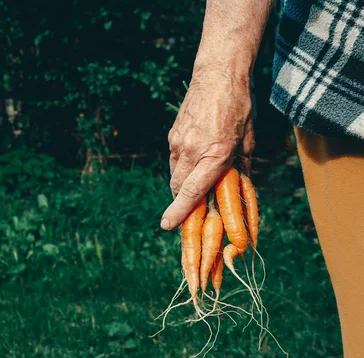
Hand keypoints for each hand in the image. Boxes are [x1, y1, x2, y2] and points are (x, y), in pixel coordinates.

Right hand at [160, 69, 254, 229]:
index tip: (167, 226)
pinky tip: (195, 161)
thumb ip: (240, 167)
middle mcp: (191, 150)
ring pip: (175, 175)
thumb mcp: (247, 141)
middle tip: (193, 210)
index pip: (191, 190)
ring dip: (183, 185)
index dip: (178, 211)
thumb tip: (238, 187)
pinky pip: (174, 160)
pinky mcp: (173, 135)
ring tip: (197, 183)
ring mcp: (178, 142)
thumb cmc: (239, 107)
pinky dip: (182, 168)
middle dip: (183, 202)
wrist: (217, 75)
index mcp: (214, 154)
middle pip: (178, 188)